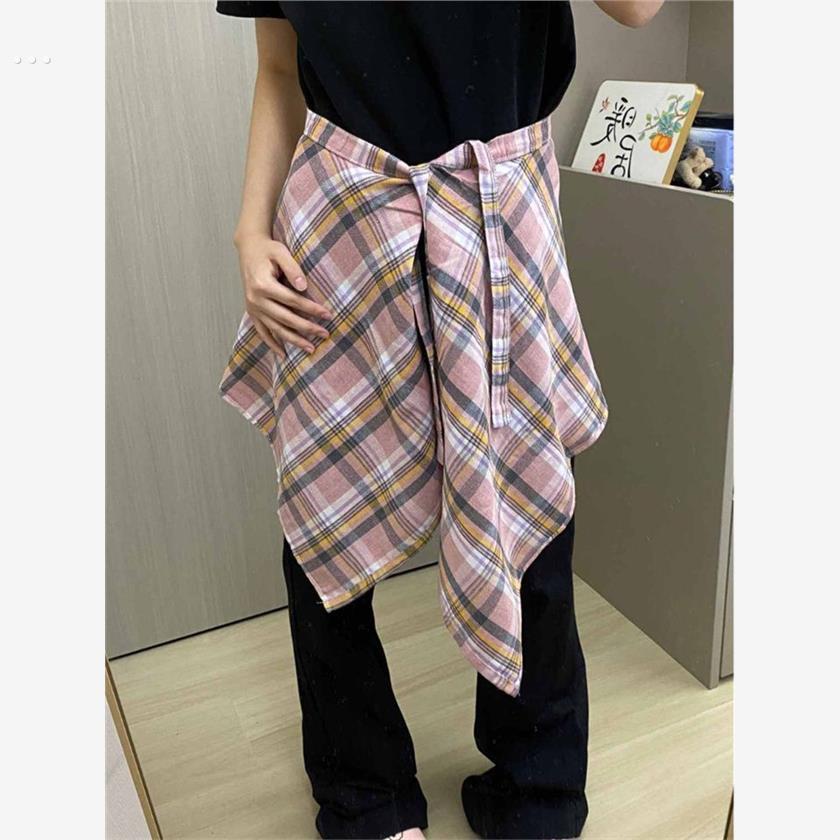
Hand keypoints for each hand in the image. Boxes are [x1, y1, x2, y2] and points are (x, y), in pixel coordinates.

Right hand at [235, 233, 332, 355]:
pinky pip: (262, 332)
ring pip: (275, 329)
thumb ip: (292, 268)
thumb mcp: (281, 252)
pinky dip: (272, 344)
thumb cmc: (268, 249)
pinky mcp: (252, 312)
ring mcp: (252, 308)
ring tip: (311, 349)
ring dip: (293, 340)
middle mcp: (255, 299)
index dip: (311, 309)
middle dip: (307, 328)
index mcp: (262, 285)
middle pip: (285, 318)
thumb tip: (303, 287)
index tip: (328, 315)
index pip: (292, 300)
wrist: (249, 248)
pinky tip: (284, 355)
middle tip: (325, 334)